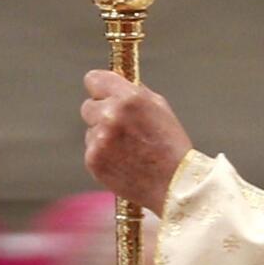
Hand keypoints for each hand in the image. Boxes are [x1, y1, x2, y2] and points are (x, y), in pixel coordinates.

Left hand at [80, 71, 191, 213]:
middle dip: (100, 114)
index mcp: (129, 98)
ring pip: (90, 130)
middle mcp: (111, 115)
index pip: (94, 79)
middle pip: (88, 106)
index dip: (99, 88)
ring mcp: (99, 139)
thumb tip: (114, 84)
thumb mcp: (159, 108)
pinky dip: (102, 155)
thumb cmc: (171, 146)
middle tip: (121, 128)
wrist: (175, 185)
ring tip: (127, 150)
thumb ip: (133, 93)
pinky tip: (123, 162)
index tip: (103, 94)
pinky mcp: (93, 159)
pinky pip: (91, 150)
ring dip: (102, 136)